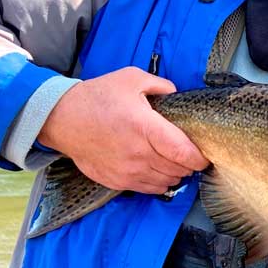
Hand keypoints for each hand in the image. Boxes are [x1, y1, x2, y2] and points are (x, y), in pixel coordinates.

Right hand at [37, 67, 210, 192]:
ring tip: (175, 162)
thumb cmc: (97, 97)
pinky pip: (148, 189)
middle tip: (189, 155)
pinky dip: (159, 182)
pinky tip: (158, 170)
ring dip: (175, 174)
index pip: (183, 152)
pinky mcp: (117, 181)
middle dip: (189, 164)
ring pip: (165, 181)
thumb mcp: (131, 78)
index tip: (205, 155)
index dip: (199, 158)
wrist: (62, 119)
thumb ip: (160, 85)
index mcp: (145, 127)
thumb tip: (176, 92)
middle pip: (177, 169)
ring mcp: (127, 171)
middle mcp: (138, 153)